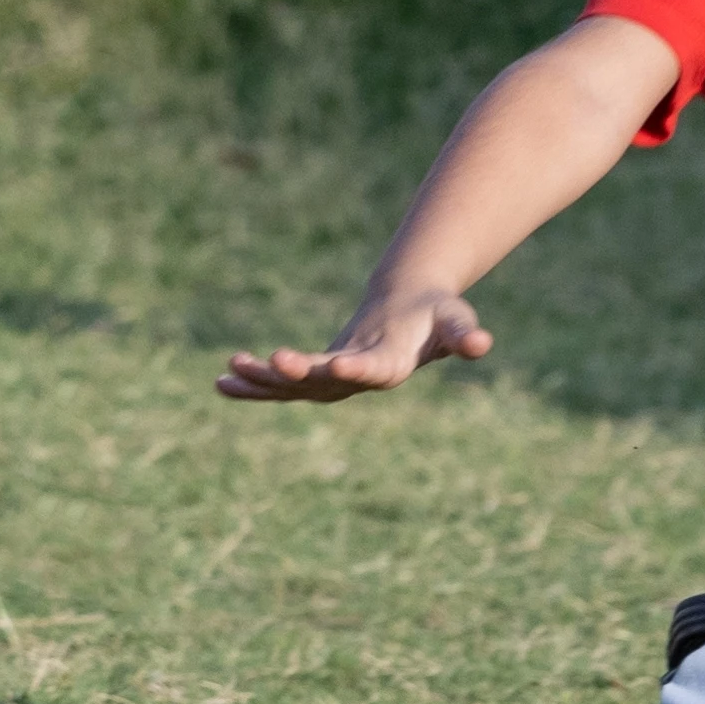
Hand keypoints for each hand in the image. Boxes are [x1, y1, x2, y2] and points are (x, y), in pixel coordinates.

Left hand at [218, 290, 494, 402]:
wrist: (410, 317)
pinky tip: (222, 382)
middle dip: (298, 374)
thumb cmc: (436, 315)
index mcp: (392, 366)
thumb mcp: (454, 319)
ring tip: (229, 370)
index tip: (337, 364)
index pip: (373, 372)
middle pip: (325, 382)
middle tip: (274, 360)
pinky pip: (281, 387)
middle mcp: (359, 381)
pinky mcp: (315, 379)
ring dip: (263, 381)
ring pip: (294, 388)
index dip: (356, 369)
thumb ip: (464, 334)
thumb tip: (482, 343)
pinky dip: (253, 385)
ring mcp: (334, 383)